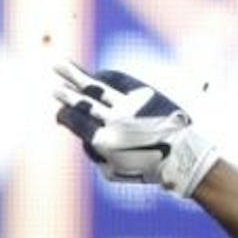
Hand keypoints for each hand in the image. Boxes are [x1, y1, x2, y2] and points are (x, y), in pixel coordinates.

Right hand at [52, 61, 220, 196]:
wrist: (182, 157)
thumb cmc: (145, 169)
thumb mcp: (113, 170)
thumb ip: (95, 153)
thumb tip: (85, 134)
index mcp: (104, 141)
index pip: (75, 122)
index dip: (64, 115)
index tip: (59, 114)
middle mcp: (115, 120)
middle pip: (83, 101)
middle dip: (66, 94)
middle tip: (54, 87)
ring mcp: (130, 105)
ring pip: (97, 86)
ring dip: (78, 75)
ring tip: (63, 66)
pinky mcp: (145, 94)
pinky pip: (120, 80)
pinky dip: (106, 76)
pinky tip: (98, 74)